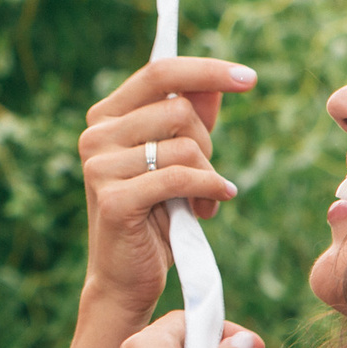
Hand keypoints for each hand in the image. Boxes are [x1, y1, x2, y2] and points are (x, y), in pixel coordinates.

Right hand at [79, 58, 253, 318]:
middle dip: (207, 144)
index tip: (250, 78)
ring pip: (184, 146)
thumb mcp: (177, 159)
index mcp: (106, 117)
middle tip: (207, 176)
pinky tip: (213, 205)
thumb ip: (192, 118)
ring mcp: (100, 166)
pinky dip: (209, 189)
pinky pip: (180, 178)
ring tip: (206, 201)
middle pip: (179, 109)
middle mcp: (96, 135)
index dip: (207, 70)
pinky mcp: (114, 199)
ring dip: (209, 175)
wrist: (126, 277)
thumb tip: (218, 82)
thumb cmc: (155, 214)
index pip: (159, 72)